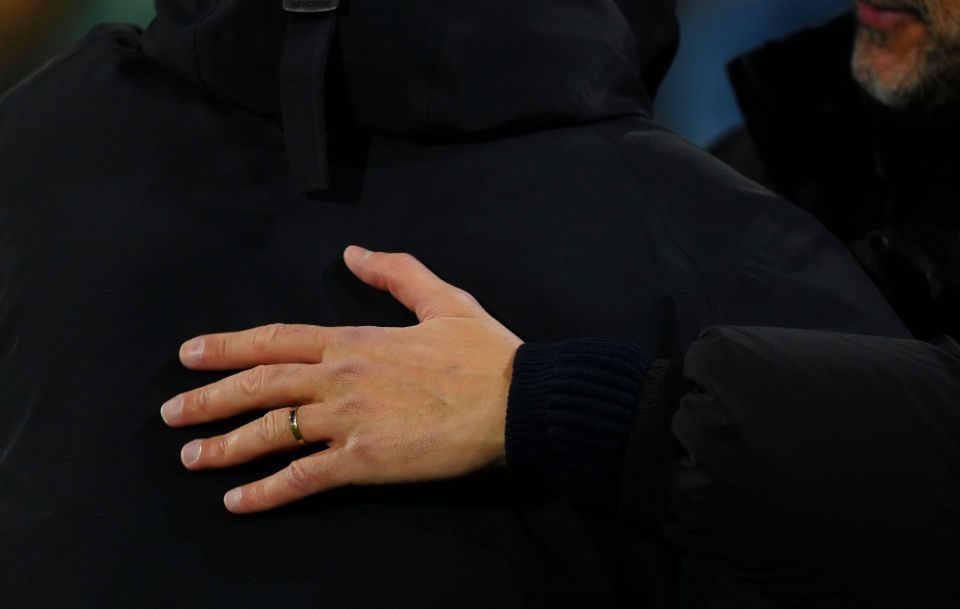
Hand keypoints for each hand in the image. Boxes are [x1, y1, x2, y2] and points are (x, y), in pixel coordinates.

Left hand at [161, 247, 522, 512]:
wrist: (518, 401)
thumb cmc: (485, 353)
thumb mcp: (443, 300)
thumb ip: (396, 273)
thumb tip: (354, 252)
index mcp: (355, 341)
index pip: (276, 340)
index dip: (228, 347)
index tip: (190, 354)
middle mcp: (340, 378)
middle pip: (258, 385)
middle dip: (208, 398)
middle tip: (171, 412)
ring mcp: (348, 421)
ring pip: (270, 432)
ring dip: (224, 446)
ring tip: (191, 457)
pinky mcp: (364, 462)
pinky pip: (302, 479)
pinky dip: (265, 492)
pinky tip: (237, 502)